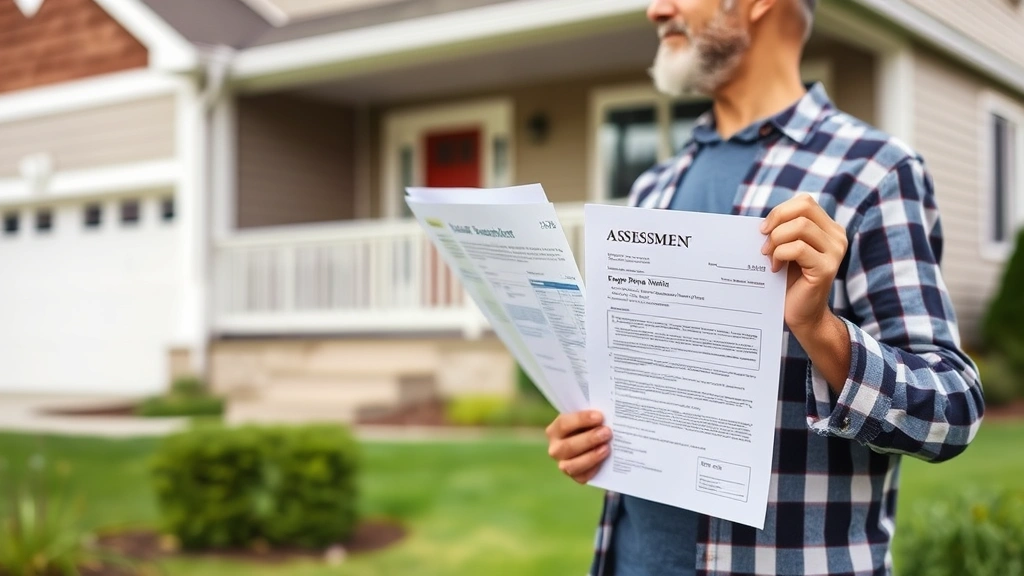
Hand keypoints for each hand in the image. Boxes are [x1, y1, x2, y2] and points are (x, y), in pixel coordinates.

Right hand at [545, 410, 610, 483]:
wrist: (591, 442)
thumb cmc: (589, 426)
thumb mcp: (587, 418)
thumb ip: (593, 417)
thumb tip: (607, 415)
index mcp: (555, 430)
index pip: (564, 424)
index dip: (581, 420)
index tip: (599, 417)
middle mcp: (555, 449)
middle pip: (568, 446)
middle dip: (589, 439)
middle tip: (607, 432)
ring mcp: (563, 464)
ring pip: (572, 465)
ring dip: (591, 457)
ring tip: (607, 448)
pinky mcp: (575, 476)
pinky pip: (582, 476)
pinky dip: (594, 469)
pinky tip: (605, 461)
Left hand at [761, 194, 848, 332]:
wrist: (801, 314)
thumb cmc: (789, 281)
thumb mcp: (787, 249)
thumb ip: (783, 230)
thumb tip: (762, 222)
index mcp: (829, 229)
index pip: (805, 202)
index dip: (781, 210)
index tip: (765, 229)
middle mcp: (837, 237)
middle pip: (803, 208)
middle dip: (777, 221)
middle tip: (764, 243)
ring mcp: (835, 252)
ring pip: (800, 226)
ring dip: (776, 240)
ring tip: (768, 257)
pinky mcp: (827, 268)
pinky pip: (798, 248)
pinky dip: (780, 255)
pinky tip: (775, 268)